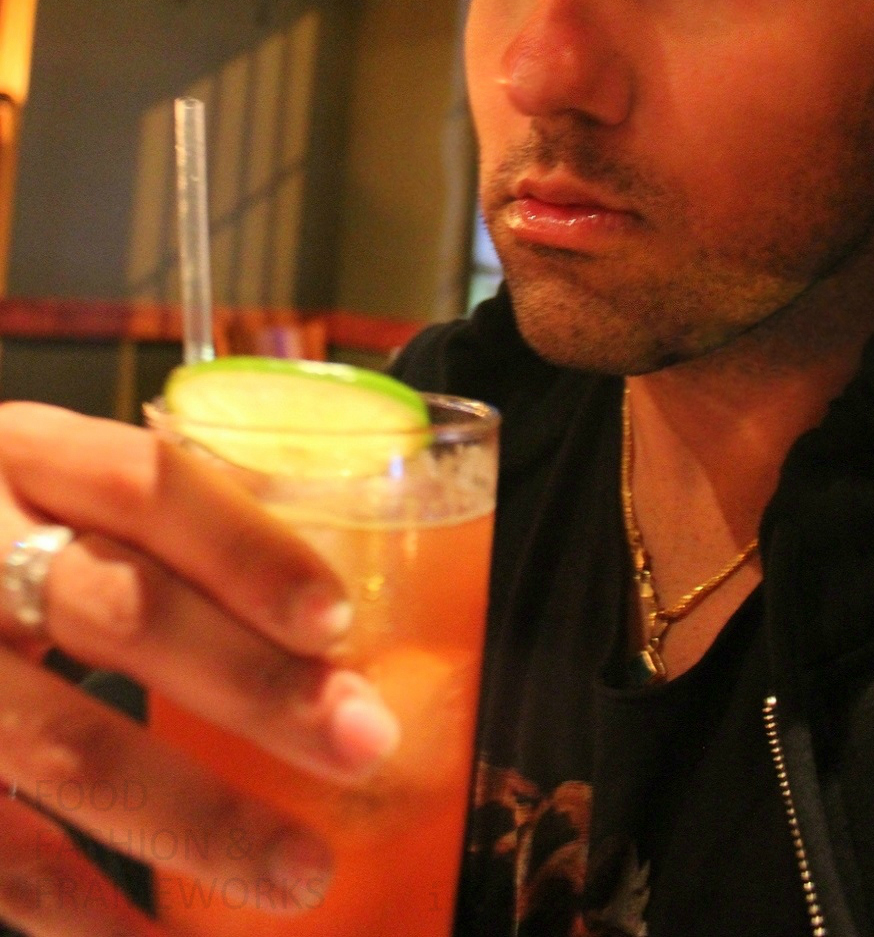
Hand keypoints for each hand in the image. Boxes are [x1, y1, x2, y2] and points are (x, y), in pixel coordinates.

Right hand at [0, 402, 398, 934]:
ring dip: (199, 817)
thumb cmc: (4, 535)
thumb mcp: (56, 490)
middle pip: (124, 612)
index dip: (247, 551)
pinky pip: (5, 849)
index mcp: (30, 457)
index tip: (337, 619)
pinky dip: (88, 909)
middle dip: (255, 685)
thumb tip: (334, 626)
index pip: (148, 485)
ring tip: (302, 869)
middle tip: (362, 741)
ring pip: (69, 745)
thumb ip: (160, 533)